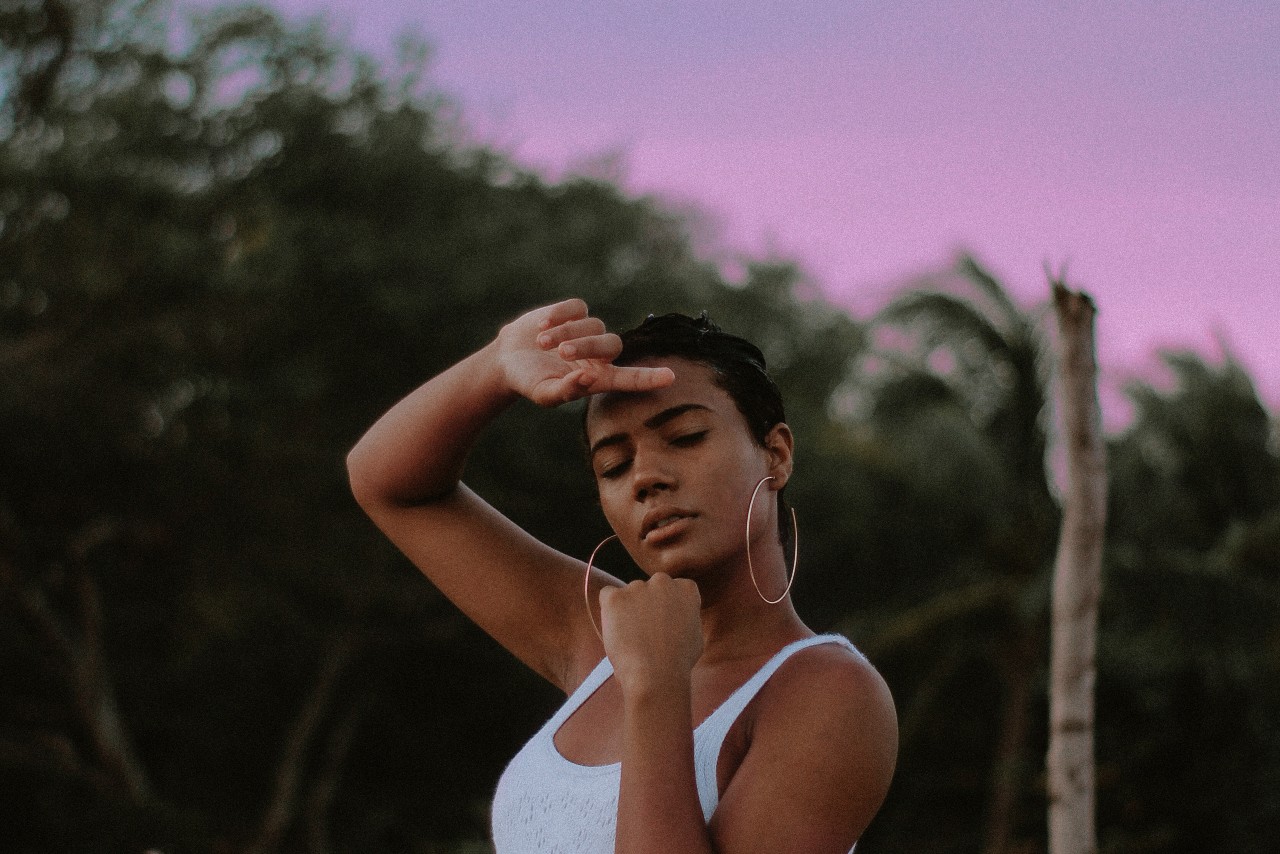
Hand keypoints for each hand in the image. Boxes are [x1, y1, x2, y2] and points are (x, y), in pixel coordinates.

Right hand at [495, 298, 674, 406]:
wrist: (508, 359)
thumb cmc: (530, 382)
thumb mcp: (545, 394)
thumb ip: (568, 391)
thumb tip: (589, 379)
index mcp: (598, 378)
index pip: (630, 378)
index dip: (649, 378)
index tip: (670, 377)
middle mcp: (598, 354)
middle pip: (612, 344)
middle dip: (587, 346)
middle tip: (561, 353)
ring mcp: (587, 330)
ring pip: (593, 325)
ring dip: (567, 332)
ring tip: (542, 343)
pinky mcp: (572, 312)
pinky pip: (577, 307)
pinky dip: (560, 315)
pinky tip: (541, 327)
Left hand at [599, 574, 703, 693]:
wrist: (656, 674)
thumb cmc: (678, 661)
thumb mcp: (695, 634)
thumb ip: (685, 617)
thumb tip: (676, 616)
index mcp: (685, 588)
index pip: (674, 588)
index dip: (666, 606)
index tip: (663, 621)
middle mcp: (662, 581)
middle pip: (650, 588)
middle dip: (647, 604)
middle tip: (645, 629)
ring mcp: (637, 587)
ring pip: (628, 594)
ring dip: (628, 609)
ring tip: (631, 637)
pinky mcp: (615, 597)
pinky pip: (607, 596)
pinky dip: (609, 611)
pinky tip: (616, 629)